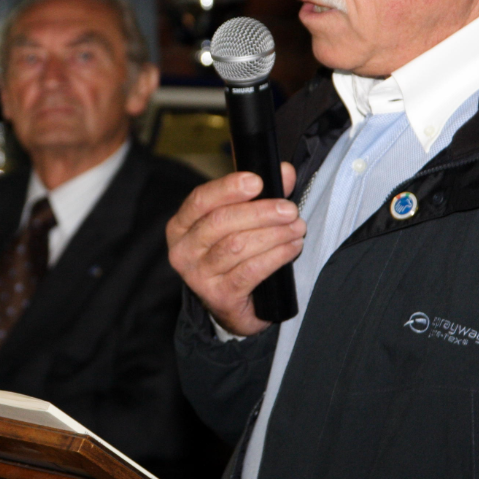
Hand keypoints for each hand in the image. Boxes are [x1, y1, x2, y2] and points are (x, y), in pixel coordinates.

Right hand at [166, 164, 302, 336]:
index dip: (228, 188)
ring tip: (297, 228)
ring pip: (237, 246)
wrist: (232, 307)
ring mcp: (198, 276)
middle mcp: (183, 251)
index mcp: (181, 226)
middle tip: (289, 209)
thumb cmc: (233, 256)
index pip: (200, 199)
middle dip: (260, 212)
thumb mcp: (240, 222)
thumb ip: (260, 194)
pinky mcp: (219, 297)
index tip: (257, 181)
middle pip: (220, 222)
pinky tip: (291, 248)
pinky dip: (275, 256)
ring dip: (273, 234)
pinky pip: (250, 271)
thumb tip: (284, 171)